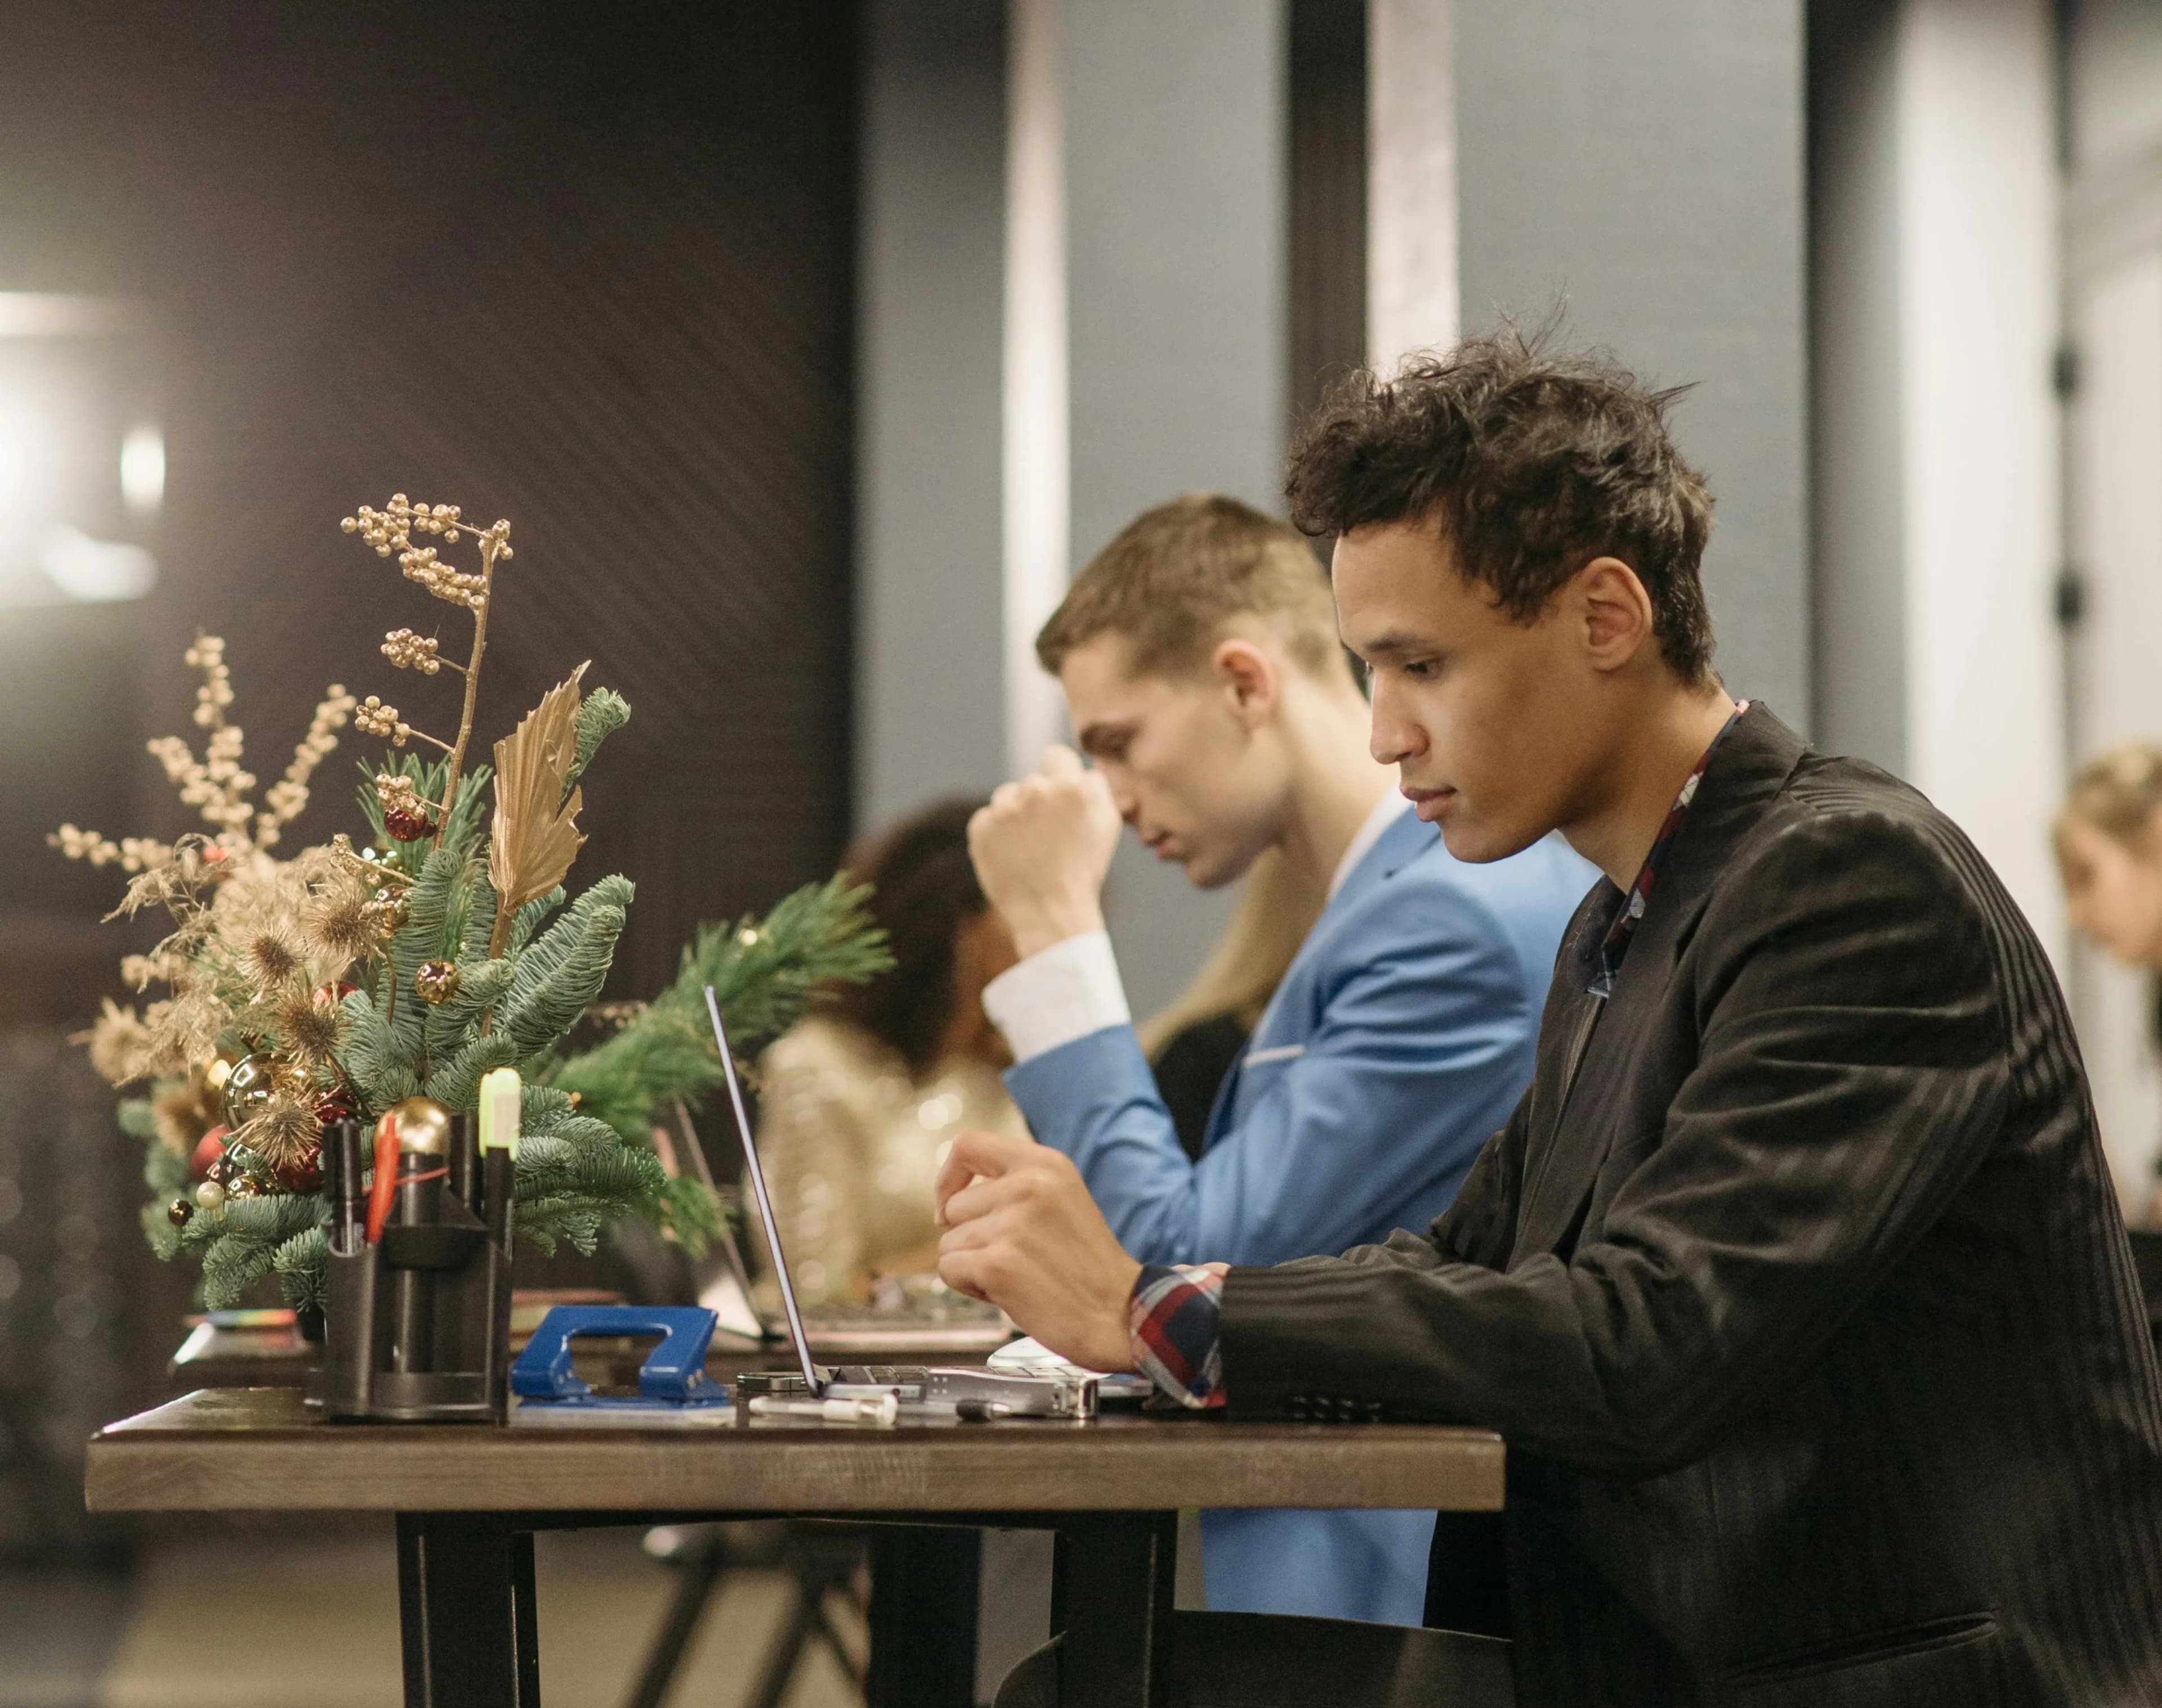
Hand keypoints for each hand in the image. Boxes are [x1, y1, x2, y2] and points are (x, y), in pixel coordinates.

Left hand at [935, 1129, 1141, 1372]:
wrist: (1120, 1313)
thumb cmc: (1087, 1265)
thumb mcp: (1060, 1199)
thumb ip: (1014, 1185)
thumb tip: (948, 1201)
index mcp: (1045, 1164)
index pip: (967, 1144)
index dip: (948, 1177)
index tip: (950, 1204)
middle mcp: (1028, 1186)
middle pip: (953, 1206)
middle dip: (971, 1237)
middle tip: (1016, 1256)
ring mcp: (1012, 1225)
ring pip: (949, 1243)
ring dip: (974, 1264)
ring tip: (1020, 1274)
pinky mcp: (997, 1264)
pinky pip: (950, 1270)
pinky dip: (971, 1287)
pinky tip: (1009, 1291)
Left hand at [968, 747, 1122, 958]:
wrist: (1049, 912)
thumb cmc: (1084, 870)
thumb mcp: (1107, 825)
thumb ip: (1097, 787)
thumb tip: (1083, 769)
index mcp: (1071, 787)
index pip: (1056, 755)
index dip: (1060, 774)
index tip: (1060, 795)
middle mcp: (1035, 791)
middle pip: (1032, 781)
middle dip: (1040, 801)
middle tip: (1049, 835)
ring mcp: (1004, 809)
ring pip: (1007, 797)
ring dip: (1016, 815)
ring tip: (1030, 848)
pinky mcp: (980, 827)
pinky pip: (988, 818)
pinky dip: (997, 834)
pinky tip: (1012, 855)